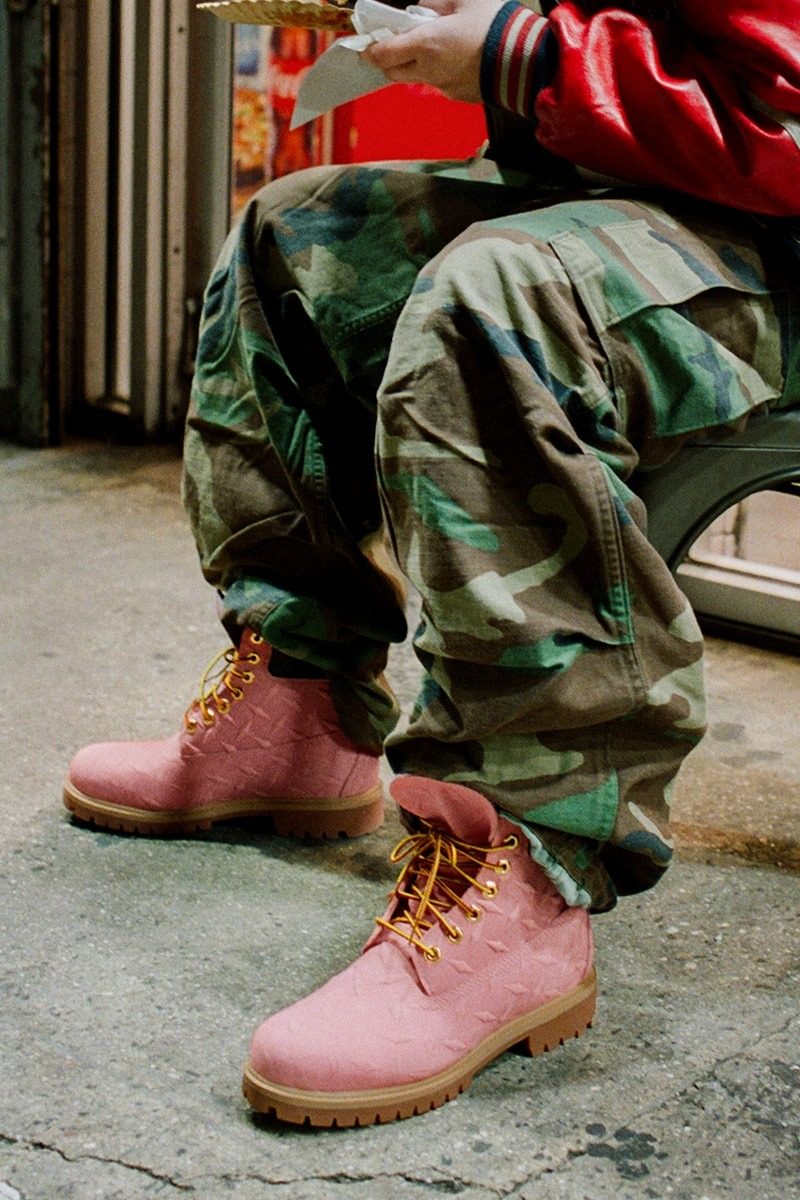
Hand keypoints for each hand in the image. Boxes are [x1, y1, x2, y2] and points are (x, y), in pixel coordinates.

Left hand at [361, 0, 504, 102]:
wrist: (526, 60)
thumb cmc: (496, 25)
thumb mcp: (465, 0)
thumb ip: (437, 2)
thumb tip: (423, 5)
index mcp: (425, 44)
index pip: (383, 54)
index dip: (370, 49)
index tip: (368, 42)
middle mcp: (428, 70)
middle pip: (393, 73)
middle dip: (388, 60)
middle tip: (396, 43)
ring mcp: (443, 87)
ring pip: (416, 79)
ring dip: (415, 66)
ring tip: (433, 48)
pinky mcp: (459, 96)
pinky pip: (440, 85)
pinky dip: (439, 73)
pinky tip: (457, 59)